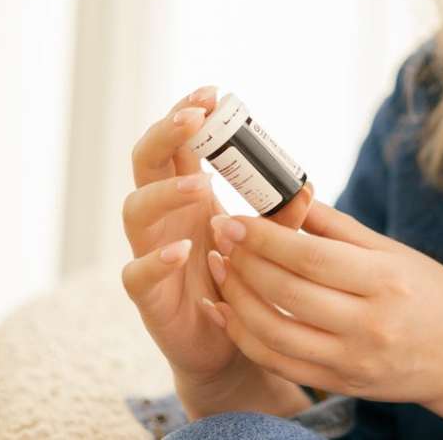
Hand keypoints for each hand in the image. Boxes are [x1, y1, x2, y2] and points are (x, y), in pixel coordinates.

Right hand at [121, 85, 314, 413]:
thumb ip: (282, 218)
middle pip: (146, 162)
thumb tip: (307, 187)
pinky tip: (181, 250)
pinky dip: (155, 260)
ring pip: (135, 210)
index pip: (178, 143)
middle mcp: (164, 218)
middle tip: (194, 118)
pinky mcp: (149, 297)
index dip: (186, 114)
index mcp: (189, 196)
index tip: (211, 93)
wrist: (228, 349)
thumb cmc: (243, 284)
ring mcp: (150, 253)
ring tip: (199, 183)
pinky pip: (136, 274)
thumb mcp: (268, 245)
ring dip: (165, 191)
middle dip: (166, 134)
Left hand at [203, 200, 442, 406]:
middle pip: (288, 291)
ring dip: (236, 297)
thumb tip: (291, 195)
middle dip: (243, 260)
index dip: (265, 237)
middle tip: (219, 232)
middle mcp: (370, 325)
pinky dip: (245, 335)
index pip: (311, 258)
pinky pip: (278, 362)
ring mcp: (353, 360)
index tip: (235, 217)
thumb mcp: (396, 253)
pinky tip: (228, 309)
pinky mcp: (340, 384)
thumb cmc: (433, 295)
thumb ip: (340, 228)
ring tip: (220, 267)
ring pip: (274, 331)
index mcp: (387, 282)